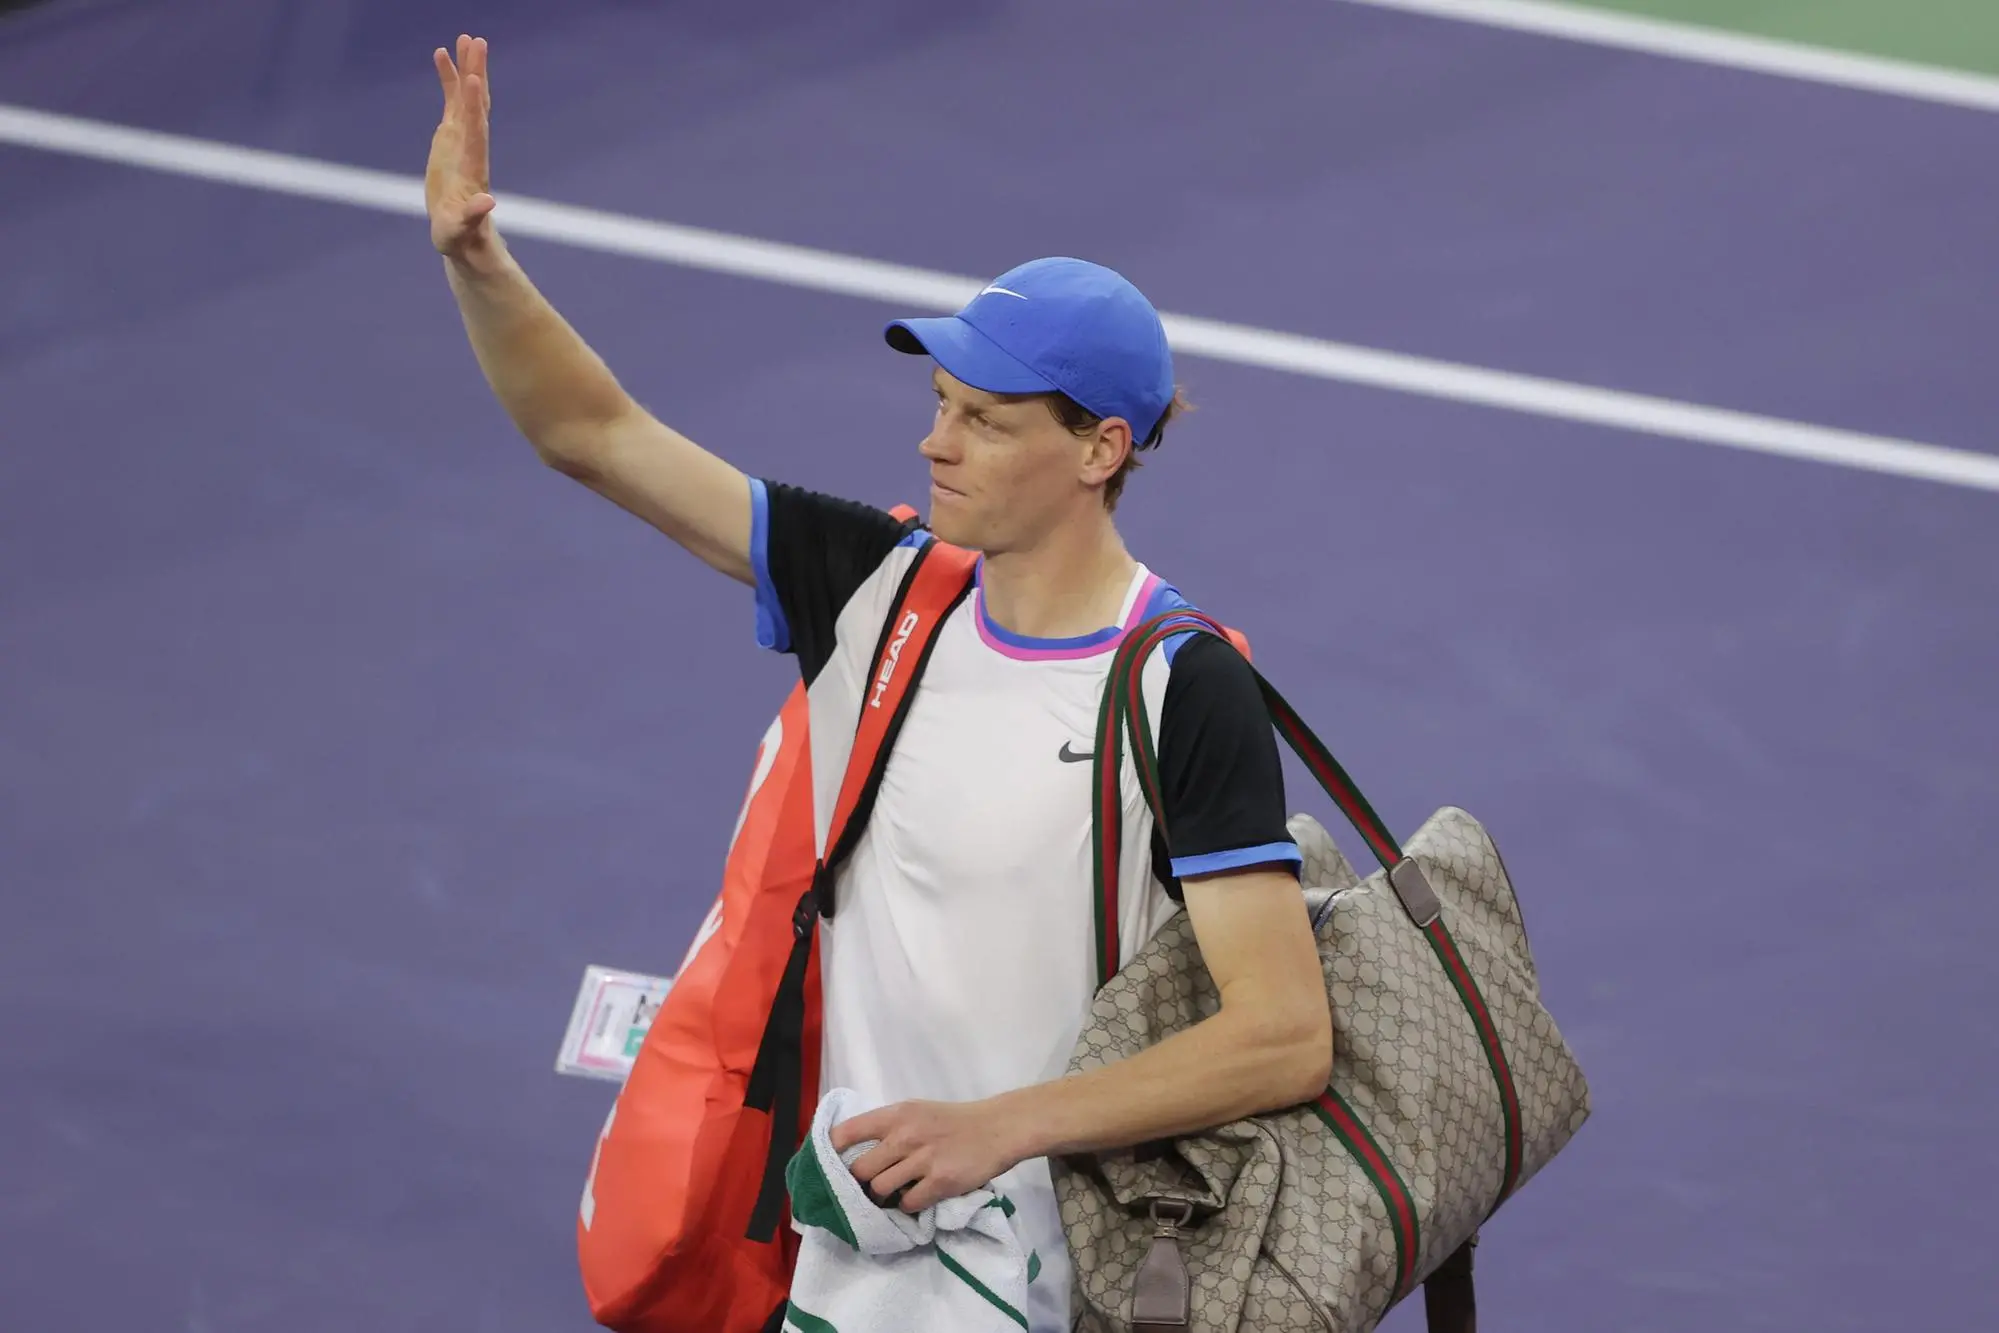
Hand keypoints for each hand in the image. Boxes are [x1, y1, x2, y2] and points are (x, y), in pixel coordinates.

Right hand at [426, 34, 499, 264]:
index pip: (475, 130)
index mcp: (472, 165)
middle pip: (477, 105)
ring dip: (467, 68)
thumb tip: (488, 202)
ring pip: (467, 97)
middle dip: (477, 74)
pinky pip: (451, 102)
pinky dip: (449, 79)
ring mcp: (461, 138)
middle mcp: (471, 145)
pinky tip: (442, 56)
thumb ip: (472, 217)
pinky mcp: (450, 137)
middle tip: (477, 42)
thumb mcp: (461, 230)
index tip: (475, 79)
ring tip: (465, 38)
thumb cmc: (460, 237)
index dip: (475, 106)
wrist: (461, 235)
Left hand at [831, 1099, 1024, 1214]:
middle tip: (864, 1188)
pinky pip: (908, 1203)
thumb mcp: (916, 1111)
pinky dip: (907, 1205)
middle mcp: (905, 1135)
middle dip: (858, 1183)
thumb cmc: (952, 1120)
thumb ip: (888, 1127)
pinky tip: (915, 1198)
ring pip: (880, 1189)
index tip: (825, 1165)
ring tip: (890, 1195)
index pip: (848, 1131)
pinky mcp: (940, 1182)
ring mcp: (923, 1160)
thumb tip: (852, 1150)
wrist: (996, 1129)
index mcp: (896, 1114)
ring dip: (882, 1197)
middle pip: (860, 1170)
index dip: (830, 1151)